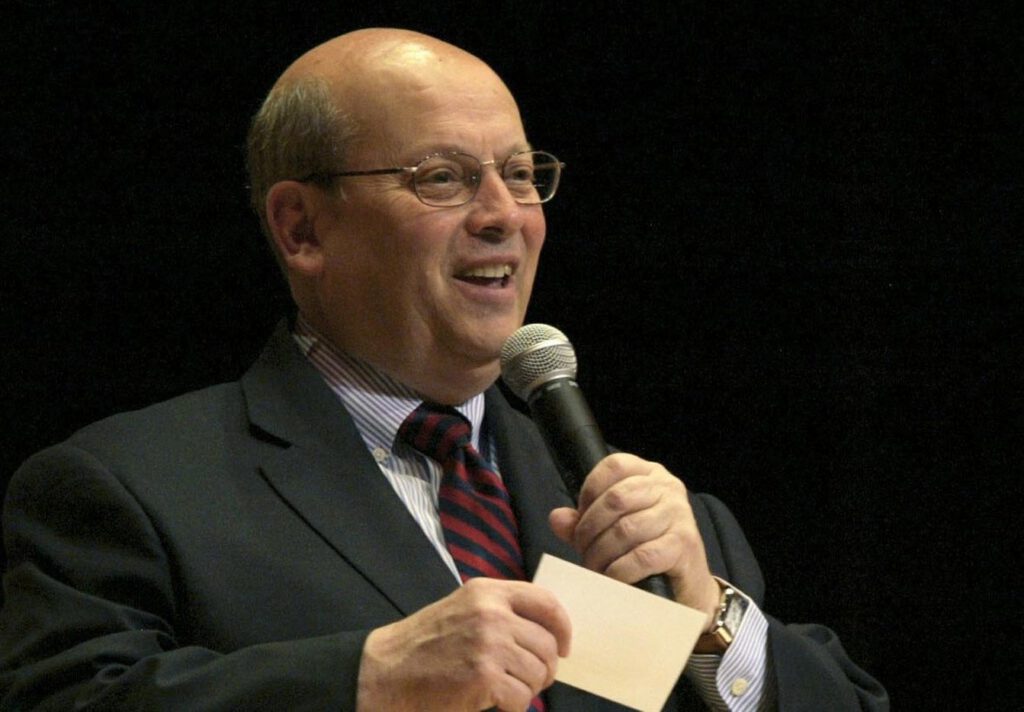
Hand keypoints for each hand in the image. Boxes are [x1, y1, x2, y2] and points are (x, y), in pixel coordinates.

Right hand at [357, 578, 571, 710]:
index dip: (563, 628)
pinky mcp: (484, 677)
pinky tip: (494, 703)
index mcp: (488, 592)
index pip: (546, 602)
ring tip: (505, 690)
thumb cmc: (426, 644)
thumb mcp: (463, 609)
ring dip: (528, 689)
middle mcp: (492, 613)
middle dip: (545, 669)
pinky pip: (522, 698)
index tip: (565, 647)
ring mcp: (489, 644)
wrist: (386, 672)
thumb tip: (549, 634)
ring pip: (539, 673)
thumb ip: (502, 612)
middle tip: (530, 680)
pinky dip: (513, 707)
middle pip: (548, 644)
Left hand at [549, 453, 720, 627]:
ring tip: (593, 567)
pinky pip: (641, 556)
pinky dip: (619, 570)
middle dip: (589, 528)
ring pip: (625, 529)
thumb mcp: (613, 528)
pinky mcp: (684, 544)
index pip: (614, 466)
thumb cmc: (647, 550)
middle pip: (615, 498)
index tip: (580, 518)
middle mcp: (668, 488)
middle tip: (582, 550)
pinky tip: (612, 577)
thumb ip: (583, 520)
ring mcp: (679, 514)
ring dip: (600, 553)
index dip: (589, 491)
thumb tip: (556, 518)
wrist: (687, 586)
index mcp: (650, 474)